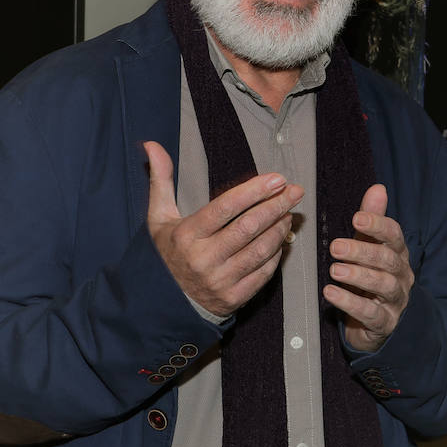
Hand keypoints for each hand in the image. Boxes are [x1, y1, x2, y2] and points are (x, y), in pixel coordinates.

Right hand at [143, 141, 300, 317]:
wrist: (162, 303)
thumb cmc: (166, 253)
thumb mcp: (159, 217)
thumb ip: (161, 179)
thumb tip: (152, 144)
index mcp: (187, 235)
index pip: (226, 207)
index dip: (254, 191)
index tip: (277, 178)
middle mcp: (203, 259)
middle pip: (248, 227)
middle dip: (276, 205)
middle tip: (294, 191)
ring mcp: (219, 281)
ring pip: (260, 250)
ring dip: (279, 229)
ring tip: (288, 212)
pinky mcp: (233, 299)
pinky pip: (263, 274)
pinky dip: (275, 254)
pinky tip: (280, 239)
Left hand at [324, 185, 414, 351]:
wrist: (380, 322)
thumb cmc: (373, 276)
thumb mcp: (371, 246)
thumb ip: (373, 219)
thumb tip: (378, 187)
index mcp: (398, 254)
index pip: (394, 235)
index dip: (377, 225)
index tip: (356, 218)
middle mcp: (401, 275)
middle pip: (387, 260)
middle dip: (361, 252)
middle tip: (335, 247)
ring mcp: (396, 300)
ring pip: (383, 286)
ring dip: (358, 276)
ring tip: (334, 270)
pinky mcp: (384, 323)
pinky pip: (370, 313)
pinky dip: (350, 303)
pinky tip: (330, 294)